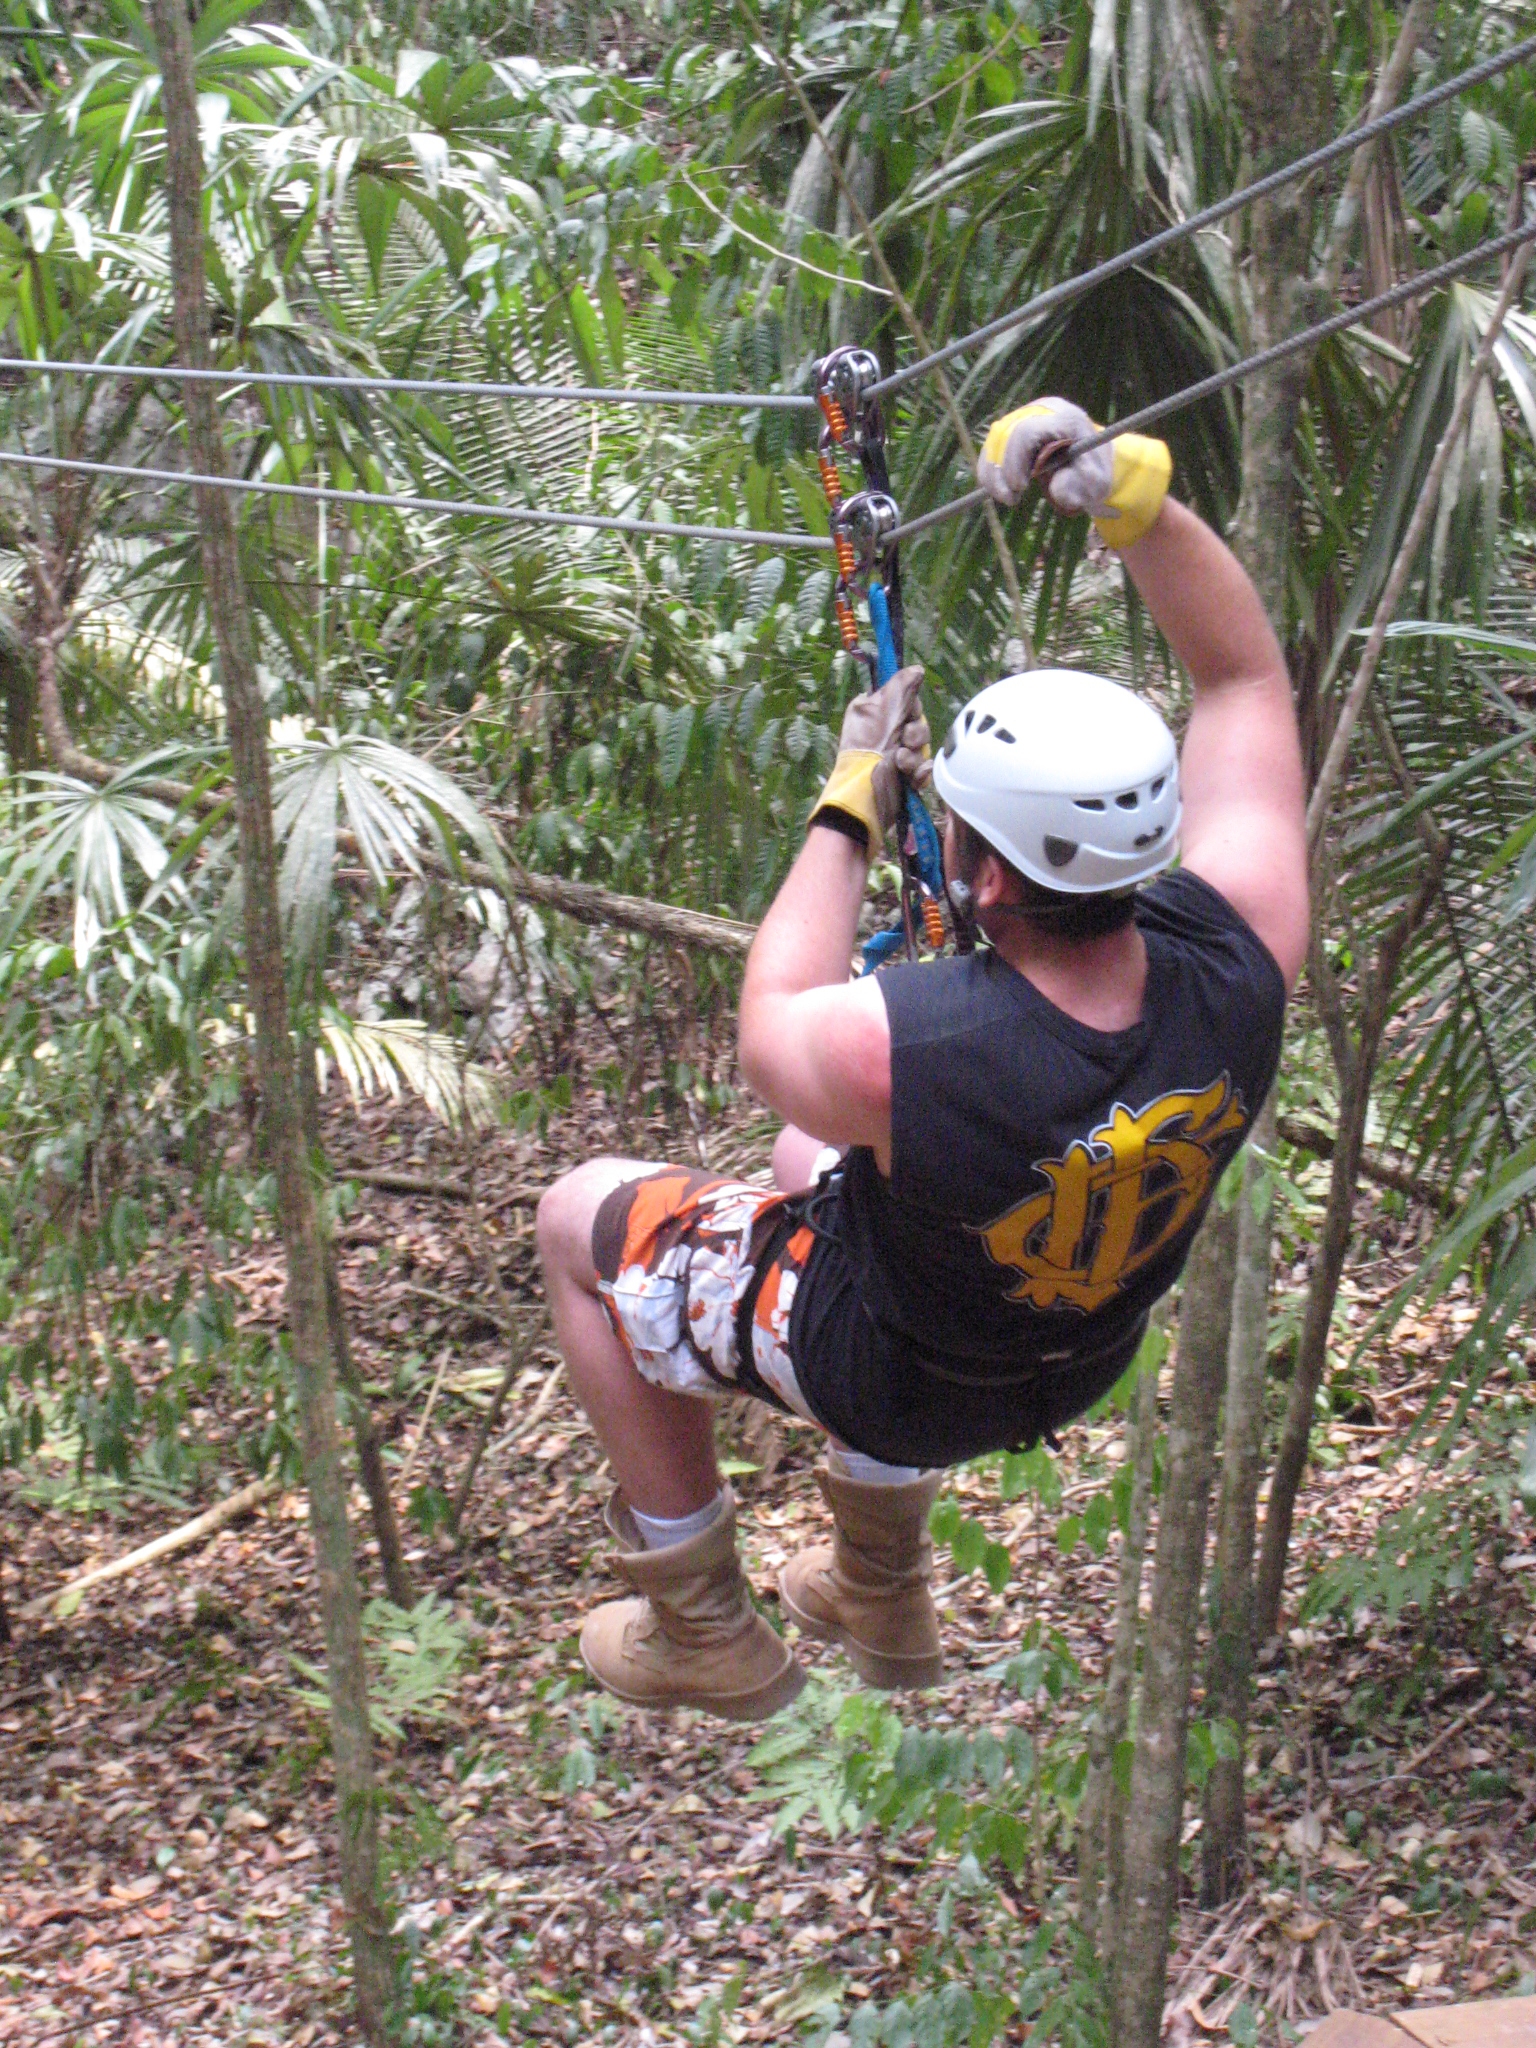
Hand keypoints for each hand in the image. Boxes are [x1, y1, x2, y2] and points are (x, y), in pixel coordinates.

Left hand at [840, 665, 931, 829]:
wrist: (866, 796)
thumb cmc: (868, 749)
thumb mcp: (882, 710)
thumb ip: (902, 686)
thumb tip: (917, 669)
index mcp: (873, 712)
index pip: (905, 700)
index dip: (911, 707)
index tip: (907, 712)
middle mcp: (883, 732)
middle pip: (918, 722)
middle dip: (915, 733)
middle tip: (904, 739)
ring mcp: (895, 756)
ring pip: (923, 746)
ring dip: (915, 754)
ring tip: (900, 763)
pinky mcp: (905, 777)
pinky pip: (925, 768)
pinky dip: (919, 773)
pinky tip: (911, 778)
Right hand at [977, 397, 1110, 512]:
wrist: (1090, 462)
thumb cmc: (1092, 473)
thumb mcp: (1095, 484)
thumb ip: (1079, 486)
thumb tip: (1056, 488)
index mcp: (1065, 418)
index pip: (1027, 431)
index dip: (1016, 460)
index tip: (1020, 488)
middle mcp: (1042, 411)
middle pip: (1004, 433)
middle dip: (1001, 471)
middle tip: (1010, 499)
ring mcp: (1025, 416)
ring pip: (994, 440)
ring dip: (993, 474)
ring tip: (1008, 497)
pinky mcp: (1014, 427)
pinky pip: (991, 448)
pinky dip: (990, 471)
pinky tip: (1002, 489)